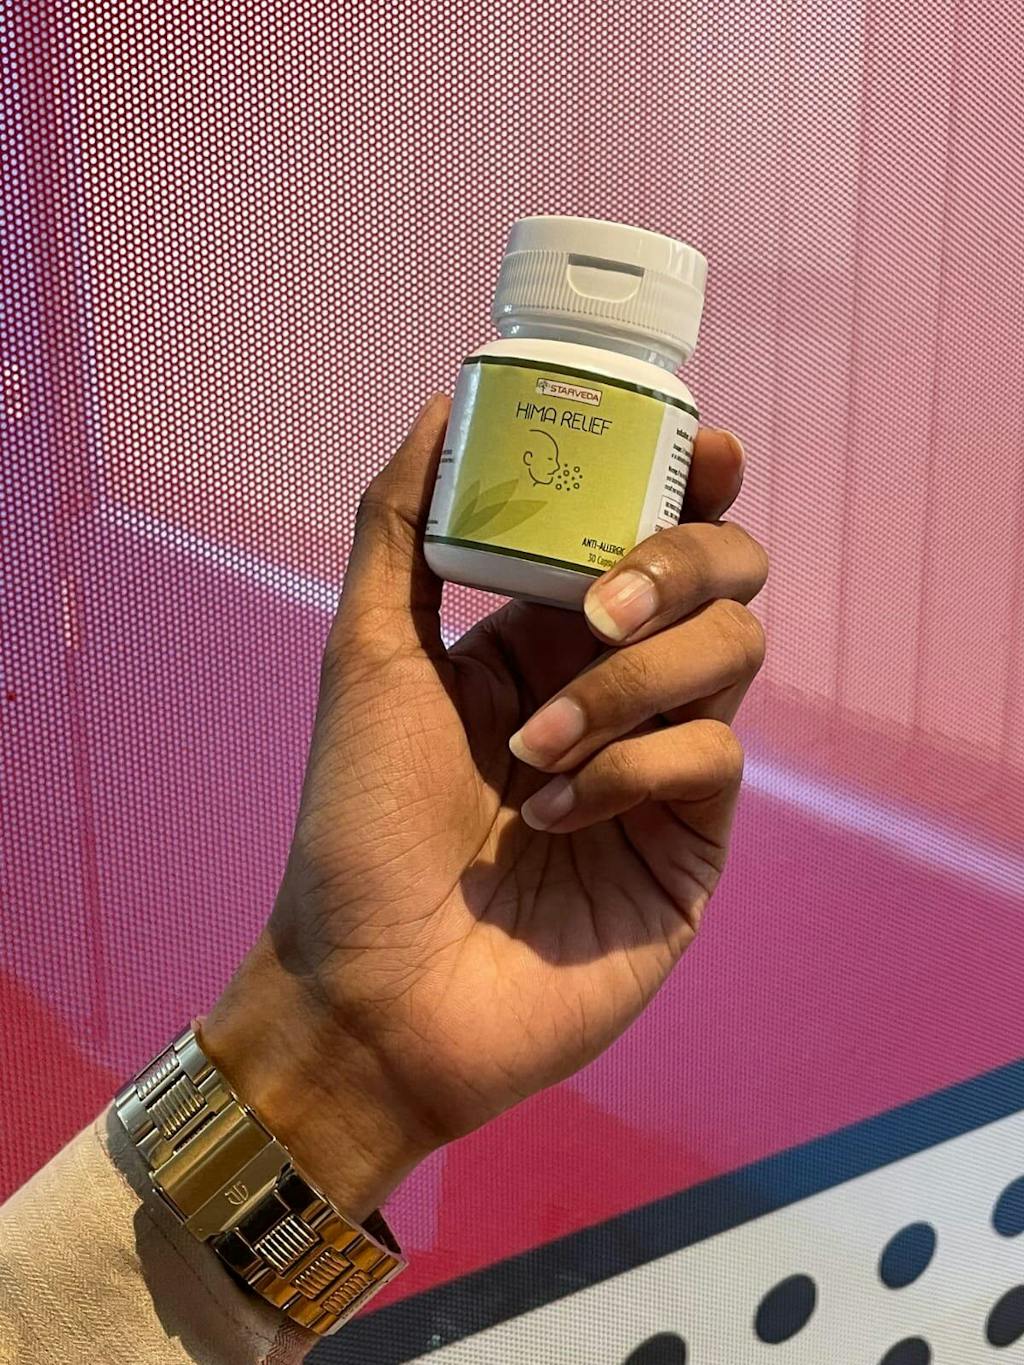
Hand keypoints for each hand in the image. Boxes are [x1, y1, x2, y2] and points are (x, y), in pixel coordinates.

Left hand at [202, 395, 767, 1220]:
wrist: (377, 991)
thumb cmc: (360, 825)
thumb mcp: (368, 656)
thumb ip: (401, 526)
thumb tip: (442, 409)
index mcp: (549, 636)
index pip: (653, 531)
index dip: (694, 482)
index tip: (706, 450)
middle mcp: (618, 687)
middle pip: (724, 577)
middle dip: (679, 564)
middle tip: (602, 606)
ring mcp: (664, 764)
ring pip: (734, 655)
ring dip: (629, 683)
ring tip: (532, 749)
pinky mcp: (692, 842)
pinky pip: (713, 755)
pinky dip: (631, 768)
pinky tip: (556, 814)